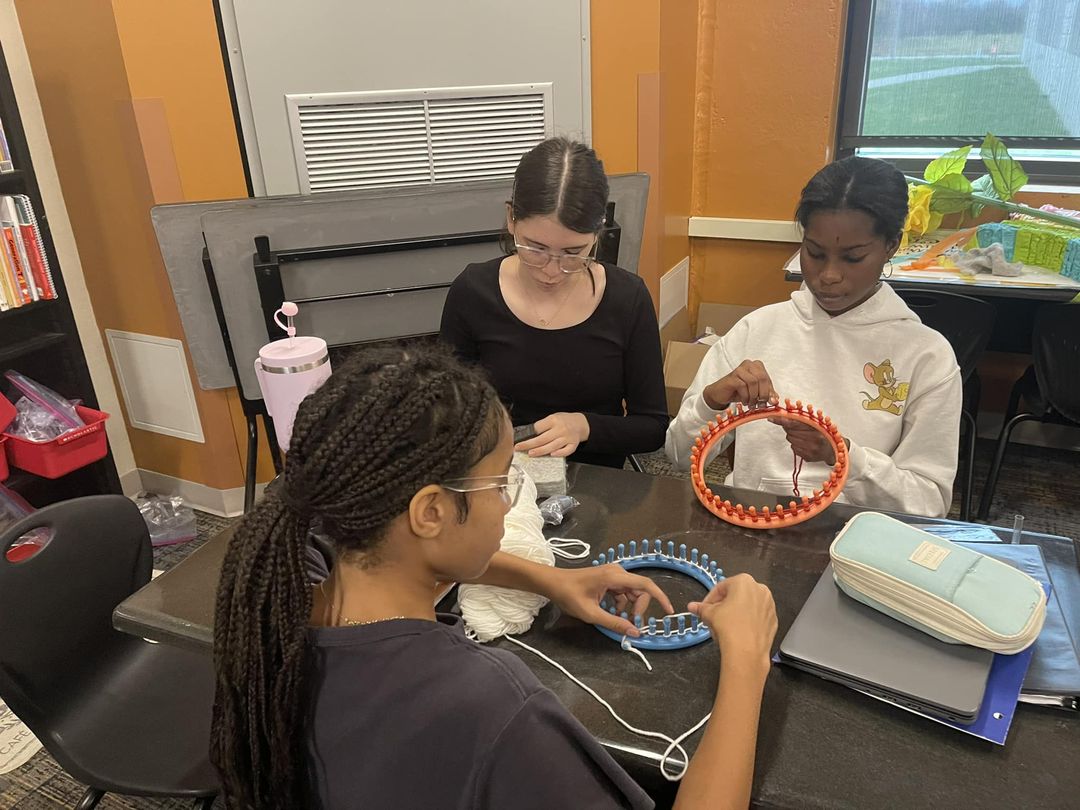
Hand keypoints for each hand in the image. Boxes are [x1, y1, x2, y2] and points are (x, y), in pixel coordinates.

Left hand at [515, 412, 589, 457]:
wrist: (581, 423)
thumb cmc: (564, 420)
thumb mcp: (552, 417)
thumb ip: (542, 425)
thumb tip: (528, 435)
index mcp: (553, 420)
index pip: (538, 428)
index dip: (527, 435)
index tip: (519, 440)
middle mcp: (560, 429)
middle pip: (542, 439)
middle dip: (529, 444)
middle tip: (519, 448)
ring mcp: (567, 437)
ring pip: (552, 446)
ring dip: (540, 451)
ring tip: (530, 453)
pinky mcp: (573, 444)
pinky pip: (566, 451)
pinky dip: (559, 453)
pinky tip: (551, 455)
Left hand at [541, 564, 674, 636]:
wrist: (552, 583)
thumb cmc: (569, 595)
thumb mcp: (591, 614)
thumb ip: (614, 623)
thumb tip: (635, 632)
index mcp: (615, 576)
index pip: (646, 585)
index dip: (660, 598)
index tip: (669, 612)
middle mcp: (617, 572)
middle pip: (640, 591)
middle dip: (638, 609)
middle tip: (630, 624)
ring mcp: (613, 574)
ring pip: (631, 593)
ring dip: (628, 608)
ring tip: (617, 620)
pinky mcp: (608, 579)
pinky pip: (622, 592)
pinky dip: (621, 604)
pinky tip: (610, 613)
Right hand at [688, 574, 776, 675]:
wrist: (747, 651)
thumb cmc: (730, 627)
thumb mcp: (710, 614)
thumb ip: (701, 608)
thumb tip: (693, 607)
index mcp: (744, 582)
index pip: (721, 587)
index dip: (709, 599)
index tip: (704, 608)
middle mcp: (760, 589)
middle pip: (736, 595)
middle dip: (723, 606)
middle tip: (714, 617)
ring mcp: (769, 605)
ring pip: (748, 605)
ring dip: (736, 613)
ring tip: (726, 626)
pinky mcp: (773, 620)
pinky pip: (757, 617)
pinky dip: (748, 621)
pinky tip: (739, 631)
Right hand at [703, 360, 778, 409]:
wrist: (720, 394)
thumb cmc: (738, 391)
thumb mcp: (756, 393)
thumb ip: (767, 394)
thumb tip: (775, 400)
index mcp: (757, 366)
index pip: (767, 378)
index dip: (770, 391)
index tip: (771, 402)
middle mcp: (749, 364)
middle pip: (762, 378)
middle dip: (763, 394)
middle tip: (761, 404)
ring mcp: (740, 369)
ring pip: (753, 382)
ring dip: (754, 396)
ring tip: (751, 403)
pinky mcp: (732, 376)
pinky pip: (743, 386)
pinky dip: (745, 396)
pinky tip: (744, 401)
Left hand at [768, 417, 845, 463]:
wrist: (834, 449)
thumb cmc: (826, 434)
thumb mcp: (817, 423)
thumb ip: (802, 419)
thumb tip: (786, 415)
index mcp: (817, 430)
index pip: (794, 424)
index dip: (782, 420)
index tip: (772, 418)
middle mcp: (814, 441)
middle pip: (790, 433)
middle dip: (790, 429)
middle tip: (797, 428)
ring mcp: (811, 450)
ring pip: (791, 441)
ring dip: (793, 437)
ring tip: (803, 436)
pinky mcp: (808, 457)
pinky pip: (794, 449)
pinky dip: (796, 445)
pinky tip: (804, 443)